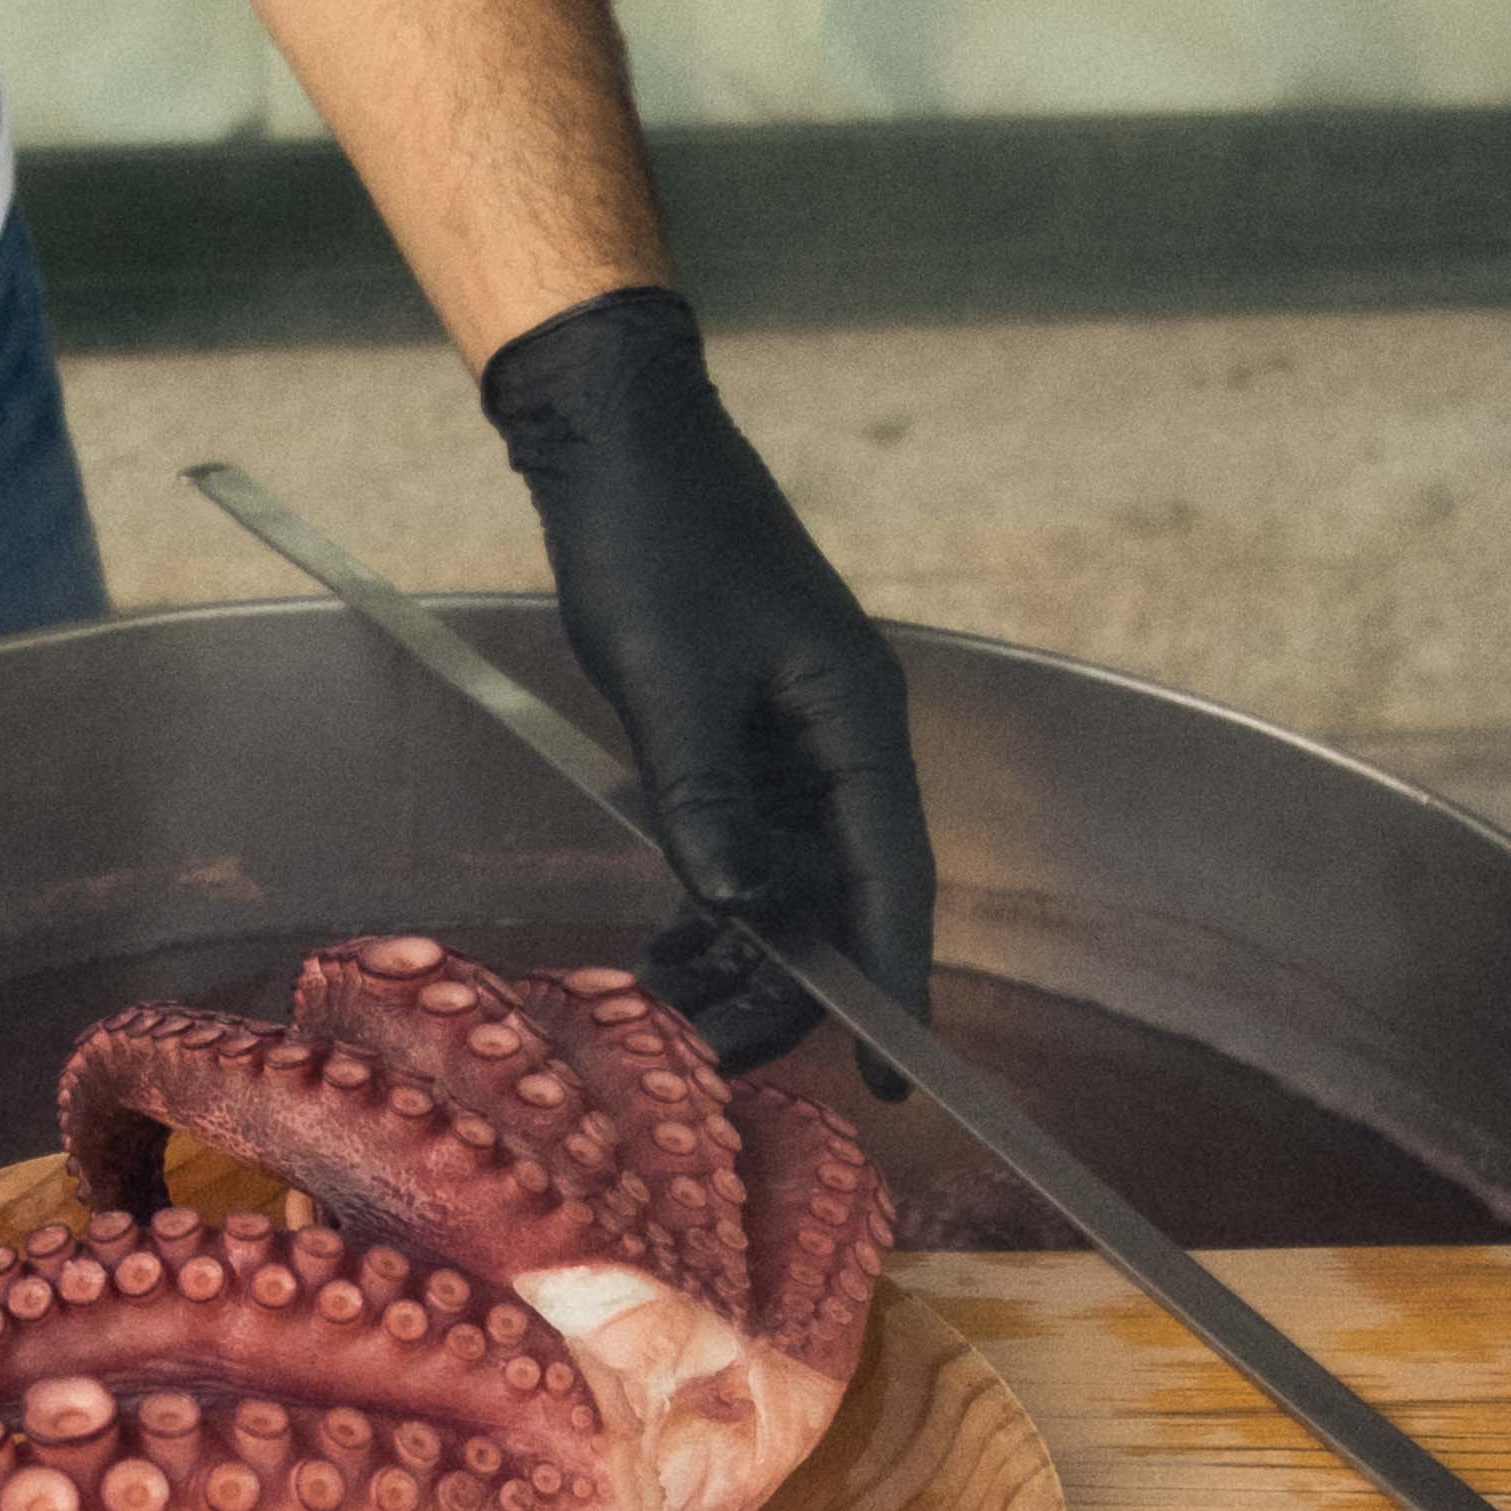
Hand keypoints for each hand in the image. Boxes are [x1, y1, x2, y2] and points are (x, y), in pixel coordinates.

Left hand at [484, 288, 933, 1083]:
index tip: (894, 1077)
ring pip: (789, 876)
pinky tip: (667, 947)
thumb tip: (741, 910)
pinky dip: (712, 896)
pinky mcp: (740, 728)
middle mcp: (842, 736)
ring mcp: (792, 734)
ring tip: (674, 1007)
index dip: (894, 984)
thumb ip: (707, 799)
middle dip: (790, 981)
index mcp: (856, 719)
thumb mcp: (670, 678)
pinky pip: (744, 838)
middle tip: (718, 1054)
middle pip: (841, 893)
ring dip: (742, 948)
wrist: (617, 433)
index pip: (892, 879)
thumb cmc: (652, 537)